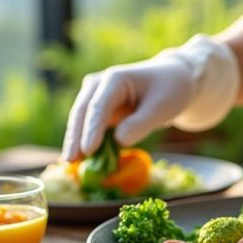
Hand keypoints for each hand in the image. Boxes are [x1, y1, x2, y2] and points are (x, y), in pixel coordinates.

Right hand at [62, 57, 194, 161]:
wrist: (171, 83)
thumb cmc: (169, 91)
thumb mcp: (162, 107)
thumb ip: (141, 124)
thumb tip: (119, 141)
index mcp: (115, 79)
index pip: (99, 106)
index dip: (92, 129)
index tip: (88, 150)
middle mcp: (99, 86)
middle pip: (82, 112)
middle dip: (76, 137)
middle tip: (70, 160)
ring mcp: (95, 98)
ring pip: (80, 122)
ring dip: (76, 142)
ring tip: (71, 164)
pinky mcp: (98, 113)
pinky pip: (88, 130)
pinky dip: (85, 144)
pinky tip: (81, 162)